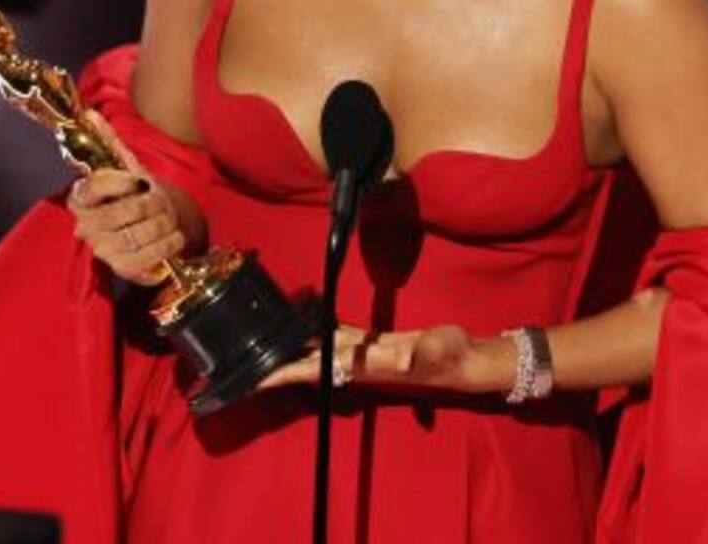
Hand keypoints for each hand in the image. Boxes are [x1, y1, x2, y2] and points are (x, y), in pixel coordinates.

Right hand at [65, 109, 184, 284]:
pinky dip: (167, 246)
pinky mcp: (122, 269)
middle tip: (162, 200)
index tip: (142, 181)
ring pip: (136, 236)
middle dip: (151, 205)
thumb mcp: (127, 165)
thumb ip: (108, 140)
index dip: (121, 183)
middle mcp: (86, 226)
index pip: (95, 186)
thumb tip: (90, 113)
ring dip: (163, 225)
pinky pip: (148, 259)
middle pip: (120, 214)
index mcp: (82, 197)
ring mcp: (102, 249)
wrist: (151, 222)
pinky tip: (174, 236)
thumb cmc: (136, 192)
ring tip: (170, 219)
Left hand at [259, 323, 494, 394]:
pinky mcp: (372, 344)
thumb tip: (409, 357)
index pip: (316, 370)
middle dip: (276, 367)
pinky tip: (303, 327)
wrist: (464, 361)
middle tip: (242, 368)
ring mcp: (363, 355)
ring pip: (317, 353)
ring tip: (263, 347)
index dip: (287, 374)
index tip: (256, 379)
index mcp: (365, 366)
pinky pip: (335, 339)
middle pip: (307, 365)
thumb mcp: (442, 349)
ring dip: (292, 353)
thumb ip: (428, 351)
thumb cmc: (453, 355)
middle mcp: (357, 364)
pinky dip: (315, 335)